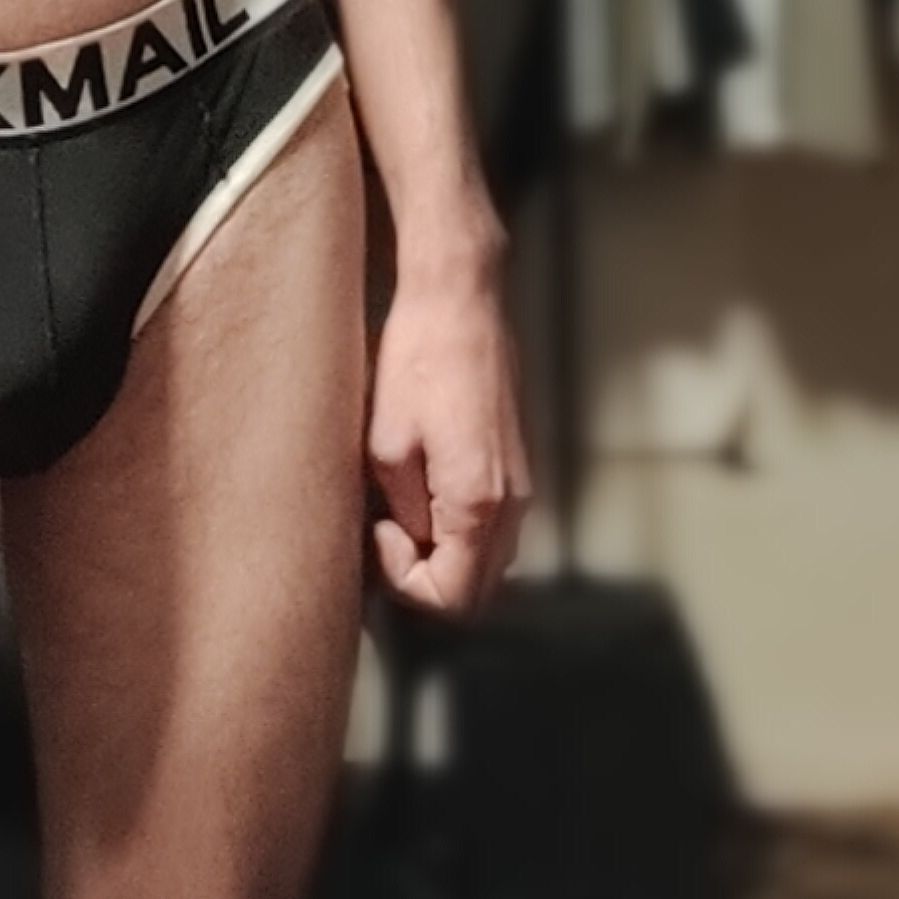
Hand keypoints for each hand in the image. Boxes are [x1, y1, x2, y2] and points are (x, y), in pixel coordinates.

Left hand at [367, 248, 529, 619]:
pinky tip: (421, 492)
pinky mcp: (516, 466)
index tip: (377, 538)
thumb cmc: (418, 360)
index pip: (451, 599)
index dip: (404, 584)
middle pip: (476, 593)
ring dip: (443, 558)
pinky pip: (493, 528)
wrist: (460, 299)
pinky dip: (458, 532)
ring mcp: (521, 486)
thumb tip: (403, 544)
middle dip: (425, 582)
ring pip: (487, 563)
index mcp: (478, 503)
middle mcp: (512, 503)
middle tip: (383, 539)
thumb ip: (399, 512)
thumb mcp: (385, 445)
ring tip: (398, 515)